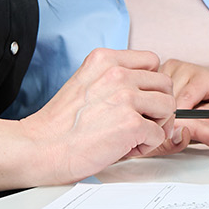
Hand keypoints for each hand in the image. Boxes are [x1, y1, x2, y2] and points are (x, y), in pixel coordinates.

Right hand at [24, 48, 177, 180]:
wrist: (40, 148)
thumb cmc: (59, 125)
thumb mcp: (86, 83)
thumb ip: (115, 80)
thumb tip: (147, 93)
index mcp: (105, 60)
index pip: (152, 61)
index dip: (150, 84)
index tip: (140, 100)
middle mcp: (117, 74)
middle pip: (165, 83)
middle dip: (158, 105)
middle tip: (141, 121)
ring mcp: (126, 97)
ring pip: (168, 107)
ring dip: (156, 124)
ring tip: (134, 135)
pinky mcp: (131, 124)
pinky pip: (159, 134)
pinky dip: (148, 145)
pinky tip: (126, 147)